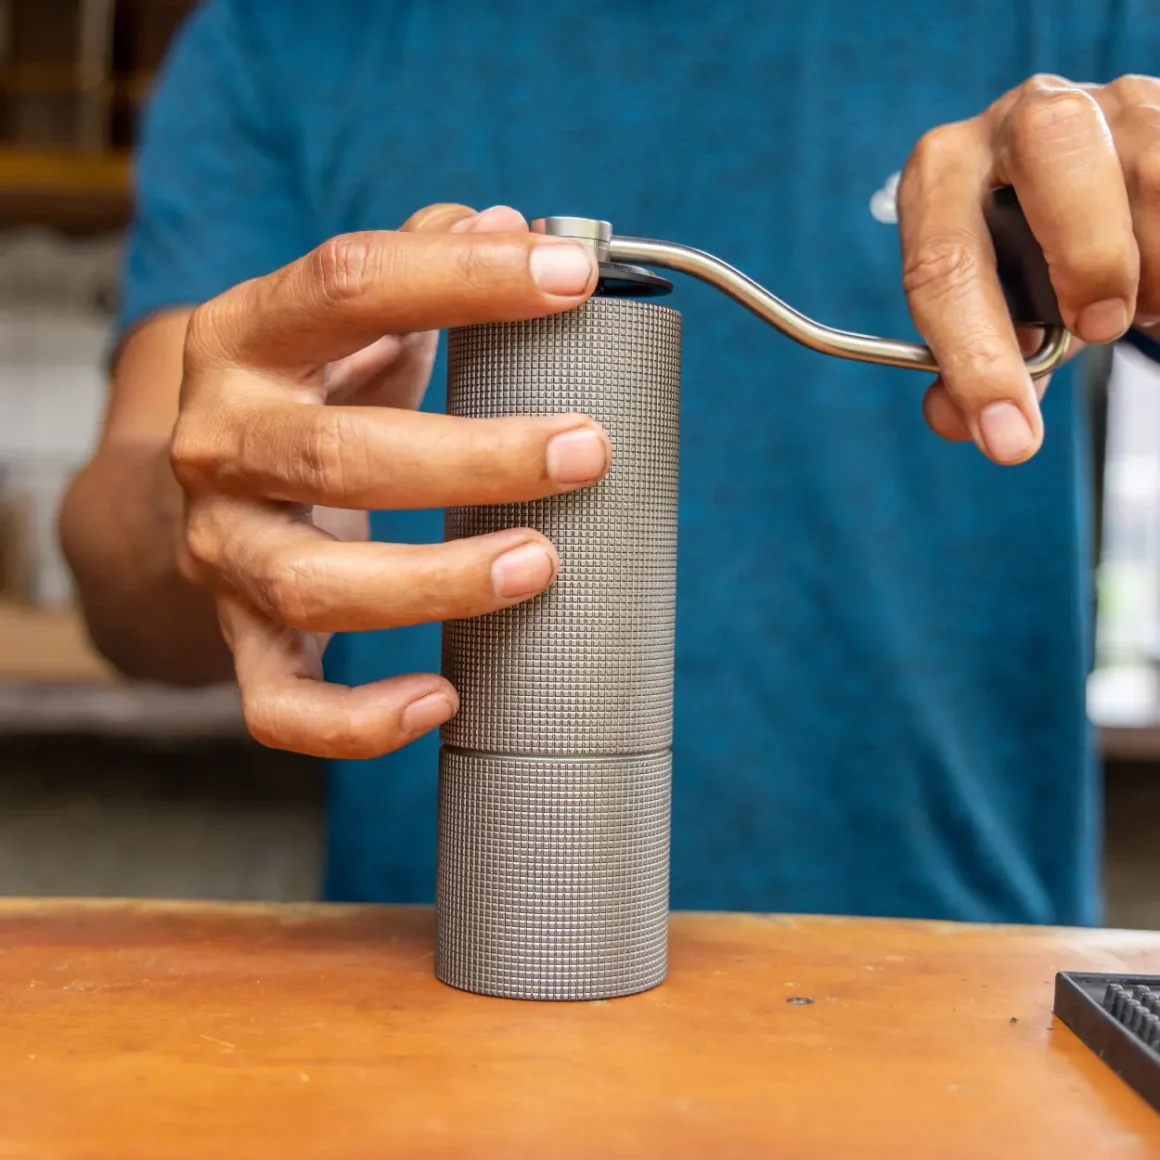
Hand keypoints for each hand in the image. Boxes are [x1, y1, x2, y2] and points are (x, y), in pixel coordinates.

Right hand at [171, 204, 606, 757]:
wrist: (205, 488)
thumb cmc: (307, 394)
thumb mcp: (342, 319)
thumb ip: (418, 266)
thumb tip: (511, 224)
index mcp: (247, 340)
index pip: (348, 284)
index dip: (462, 277)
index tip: (573, 278)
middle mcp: (218, 443)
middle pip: (336, 456)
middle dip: (474, 458)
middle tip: (586, 451)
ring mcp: (221, 550)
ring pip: (311, 585)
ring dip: (435, 583)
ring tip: (541, 564)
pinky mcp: (239, 638)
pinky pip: (279, 704)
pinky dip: (357, 720)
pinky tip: (445, 698)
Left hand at [898, 73, 1159, 463]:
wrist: (1101, 200)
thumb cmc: (1037, 266)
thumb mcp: (1001, 317)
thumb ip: (975, 368)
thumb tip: (956, 420)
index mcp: (944, 175)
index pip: (941, 261)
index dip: (974, 358)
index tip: (1009, 435)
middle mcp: (1018, 117)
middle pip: (1052, 140)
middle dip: (1087, 251)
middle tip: (1099, 326)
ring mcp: (1109, 99)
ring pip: (1150, 170)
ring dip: (1153, 268)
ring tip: (1139, 303)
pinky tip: (1158, 274)